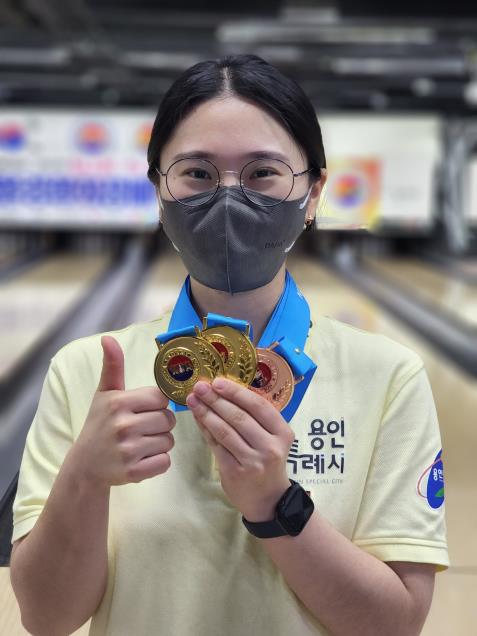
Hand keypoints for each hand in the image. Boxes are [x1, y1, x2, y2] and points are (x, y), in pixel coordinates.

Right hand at [72, 335, 175, 487]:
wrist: (85, 464)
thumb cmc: (99, 423)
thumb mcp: (104, 393)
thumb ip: (112, 366)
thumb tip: (108, 339)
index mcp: (118, 402)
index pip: (161, 398)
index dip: (157, 405)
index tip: (143, 410)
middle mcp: (123, 425)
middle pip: (168, 420)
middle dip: (160, 424)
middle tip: (142, 428)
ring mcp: (128, 450)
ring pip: (169, 441)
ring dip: (160, 443)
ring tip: (140, 443)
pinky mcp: (133, 472)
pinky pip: (165, 462)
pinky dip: (158, 462)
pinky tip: (141, 458)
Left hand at [186, 377, 293, 520]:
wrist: (269, 500)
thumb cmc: (267, 461)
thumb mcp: (272, 438)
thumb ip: (255, 418)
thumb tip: (224, 391)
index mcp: (282, 433)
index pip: (258, 406)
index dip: (236, 392)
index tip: (217, 381)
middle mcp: (270, 447)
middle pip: (239, 417)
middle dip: (216, 399)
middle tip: (199, 387)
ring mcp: (252, 461)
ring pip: (225, 431)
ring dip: (206, 413)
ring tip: (193, 400)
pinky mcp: (235, 472)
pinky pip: (216, 445)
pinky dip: (205, 430)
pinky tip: (197, 418)